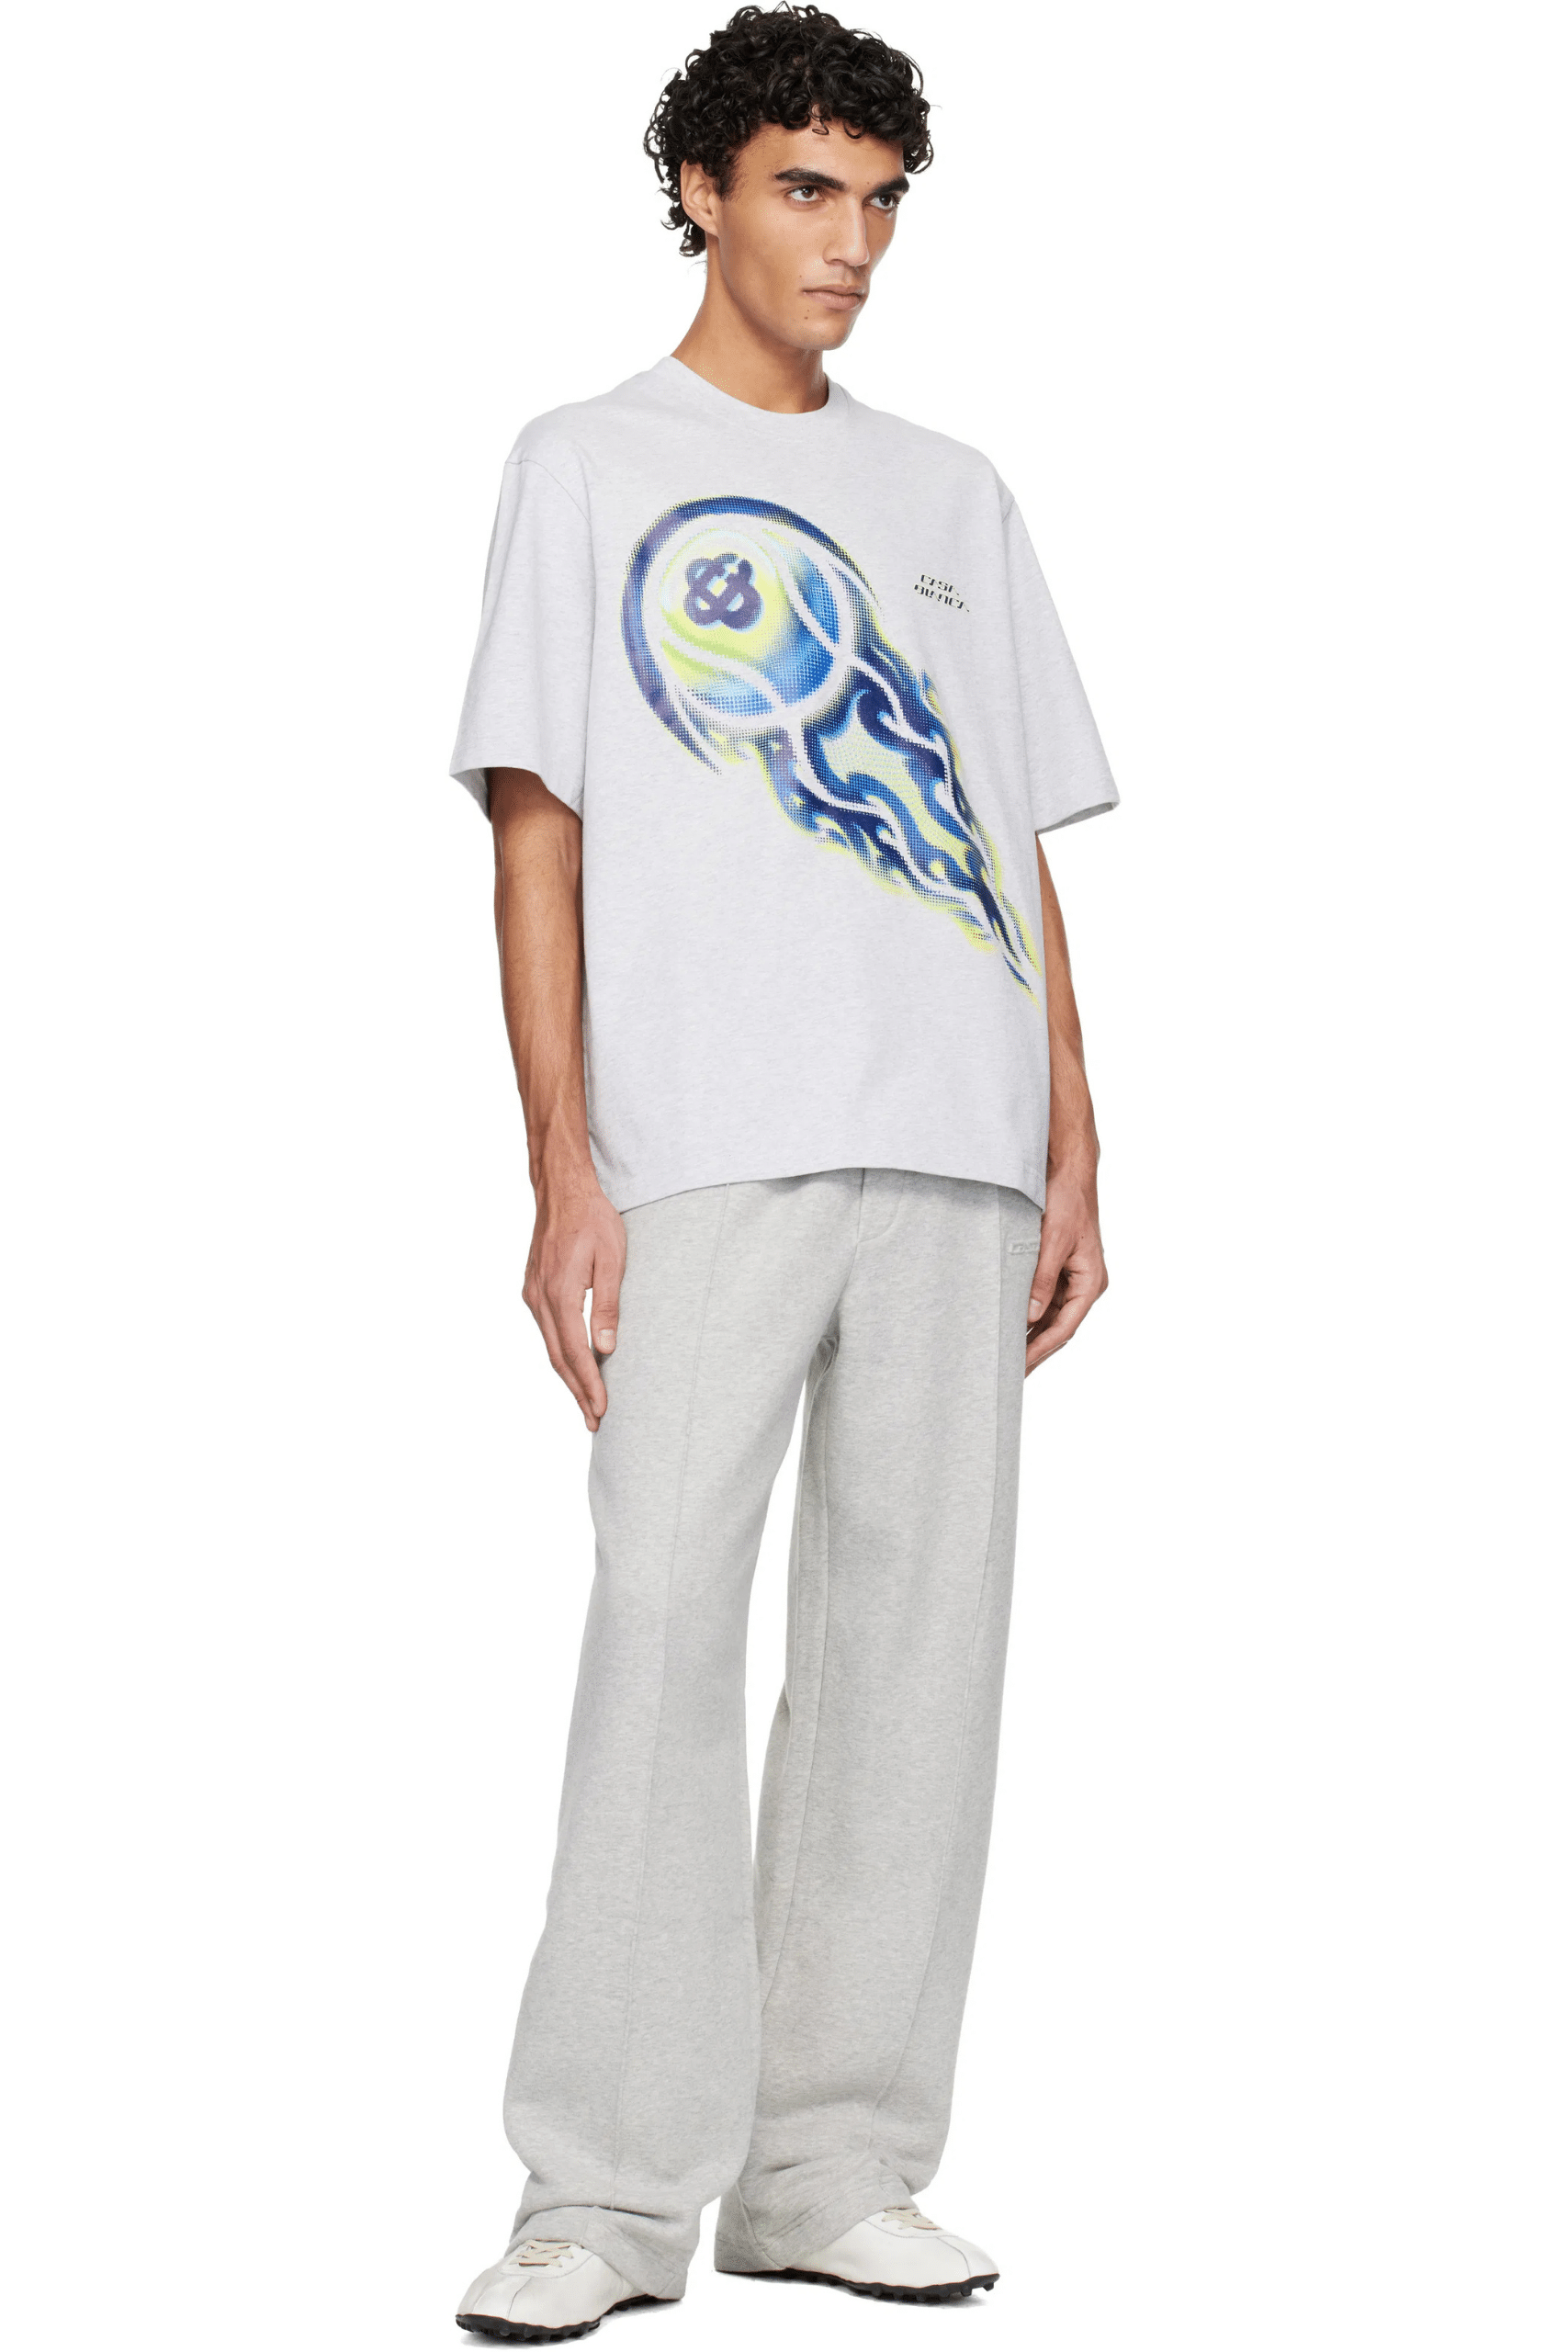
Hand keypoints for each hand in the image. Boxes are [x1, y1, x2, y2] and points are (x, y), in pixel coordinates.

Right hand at [521, 1166, 625, 1431]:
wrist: (562, 1188)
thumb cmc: (593, 1218)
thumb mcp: (612, 1259)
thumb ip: (607, 1305)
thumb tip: (605, 1349)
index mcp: (560, 1292)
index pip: (575, 1352)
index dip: (589, 1385)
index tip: (601, 1410)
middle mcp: (540, 1298)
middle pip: (558, 1358)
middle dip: (577, 1392)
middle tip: (594, 1422)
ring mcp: (532, 1294)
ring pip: (550, 1346)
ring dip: (568, 1377)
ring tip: (586, 1402)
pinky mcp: (532, 1288)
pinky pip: (546, 1330)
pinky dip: (559, 1353)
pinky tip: (572, 1365)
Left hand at [1026, 1164, 1108, 1372]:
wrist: (1068, 1171)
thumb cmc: (1067, 1200)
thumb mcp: (1053, 1240)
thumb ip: (1042, 1278)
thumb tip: (1030, 1315)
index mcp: (1091, 1282)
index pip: (1064, 1328)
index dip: (1041, 1350)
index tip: (1020, 1367)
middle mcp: (1084, 1284)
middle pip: (1058, 1328)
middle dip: (1035, 1350)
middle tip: (1010, 1373)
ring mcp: (1072, 1278)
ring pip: (1050, 1317)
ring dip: (1030, 1335)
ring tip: (1006, 1356)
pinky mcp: (1058, 1269)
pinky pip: (1043, 1299)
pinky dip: (1028, 1314)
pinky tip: (1010, 1324)